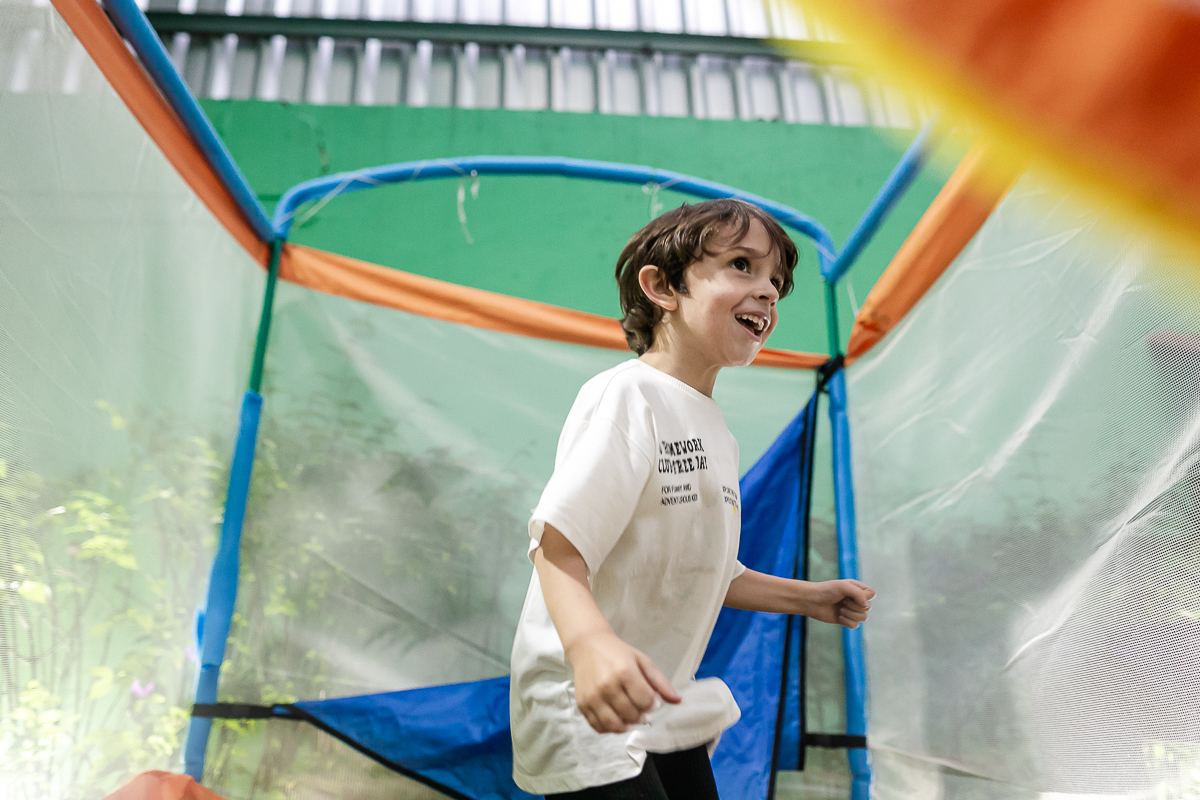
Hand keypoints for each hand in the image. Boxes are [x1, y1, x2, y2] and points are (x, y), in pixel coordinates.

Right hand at [566, 631, 680, 733]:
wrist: (588, 646)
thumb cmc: (618, 653)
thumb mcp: (642, 661)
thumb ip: (660, 682)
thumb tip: (678, 701)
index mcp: (625, 672)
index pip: (645, 701)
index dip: (652, 704)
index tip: (651, 700)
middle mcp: (607, 686)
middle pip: (631, 715)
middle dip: (641, 715)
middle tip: (640, 707)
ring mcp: (593, 697)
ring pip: (615, 725)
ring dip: (627, 725)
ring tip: (630, 715)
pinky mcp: (582, 705)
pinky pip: (598, 727)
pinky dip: (610, 728)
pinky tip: (616, 717)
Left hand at [798, 579, 874, 628]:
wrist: (812, 601)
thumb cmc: (826, 590)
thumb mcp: (844, 587)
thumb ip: (859, 594)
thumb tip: (867, 606)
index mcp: (857, 589)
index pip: (871, 594)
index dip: (863, 596)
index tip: (850, 594)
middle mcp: (856, 599)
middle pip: (868, 608)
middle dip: (854, 606)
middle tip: (842, 601)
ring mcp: (851, 610)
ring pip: (863, 618)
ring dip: (850, 614)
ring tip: (840, 610)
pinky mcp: (846, 620)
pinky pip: (855, 625)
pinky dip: (847, 622)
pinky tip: (838, 617)